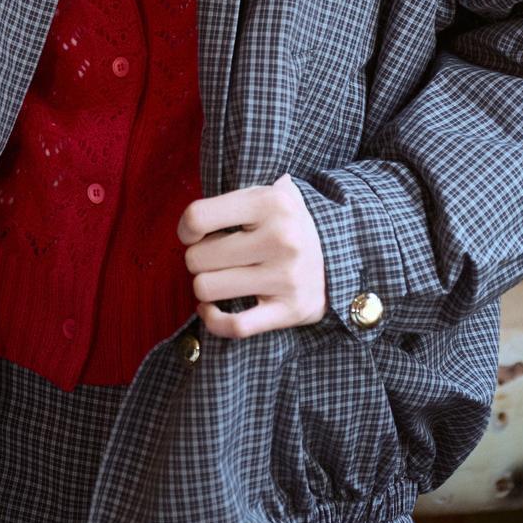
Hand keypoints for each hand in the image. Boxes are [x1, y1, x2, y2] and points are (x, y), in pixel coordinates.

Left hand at [176, 172, 326, 338]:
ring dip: (206, 287)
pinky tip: (211, 310)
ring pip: (207, 289)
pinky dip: (213, 320)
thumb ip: (226, 203)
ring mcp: (287, 276)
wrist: (336, 253)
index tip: (194, 235)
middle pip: (197, 258)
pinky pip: (234, 326)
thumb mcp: (263, 197)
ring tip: (220, 279)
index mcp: (270, 203)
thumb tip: (190, 226)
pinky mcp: (290, 310)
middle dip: (198, 260)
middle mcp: (281, 238)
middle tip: (216, 258)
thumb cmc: (282, 224)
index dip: (186, 230)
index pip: (197, 217)